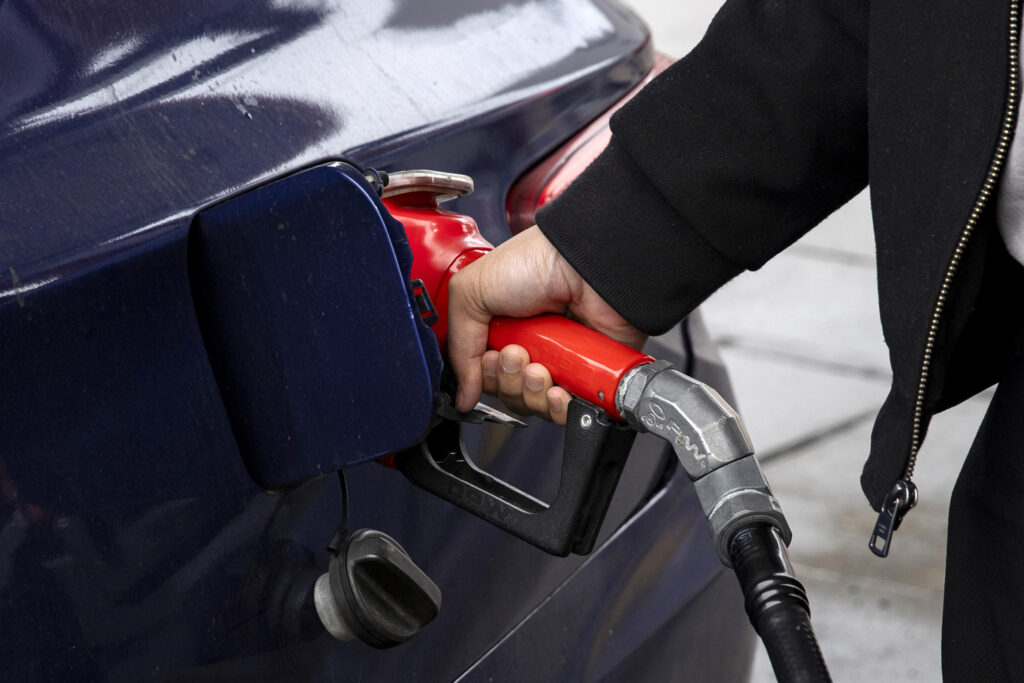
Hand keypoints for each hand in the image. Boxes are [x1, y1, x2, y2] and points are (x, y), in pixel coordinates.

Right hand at [447, 226, 645, 424]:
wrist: (585, 264)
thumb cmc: (535, 263)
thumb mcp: (472, 292)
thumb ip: (459, 347)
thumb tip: (463, 395)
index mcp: (502, 331)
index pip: (484, 375)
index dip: (484, 376)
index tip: (490, 358)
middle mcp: (530, 348)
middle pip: (507, 394)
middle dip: (507, 380)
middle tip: (516, 355)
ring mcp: (560, 363)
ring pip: (535, 405)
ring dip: (531, 391)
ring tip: (540, 367)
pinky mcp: (587, 375)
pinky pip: (568, 412)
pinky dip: (558, 407)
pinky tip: (557, 389)